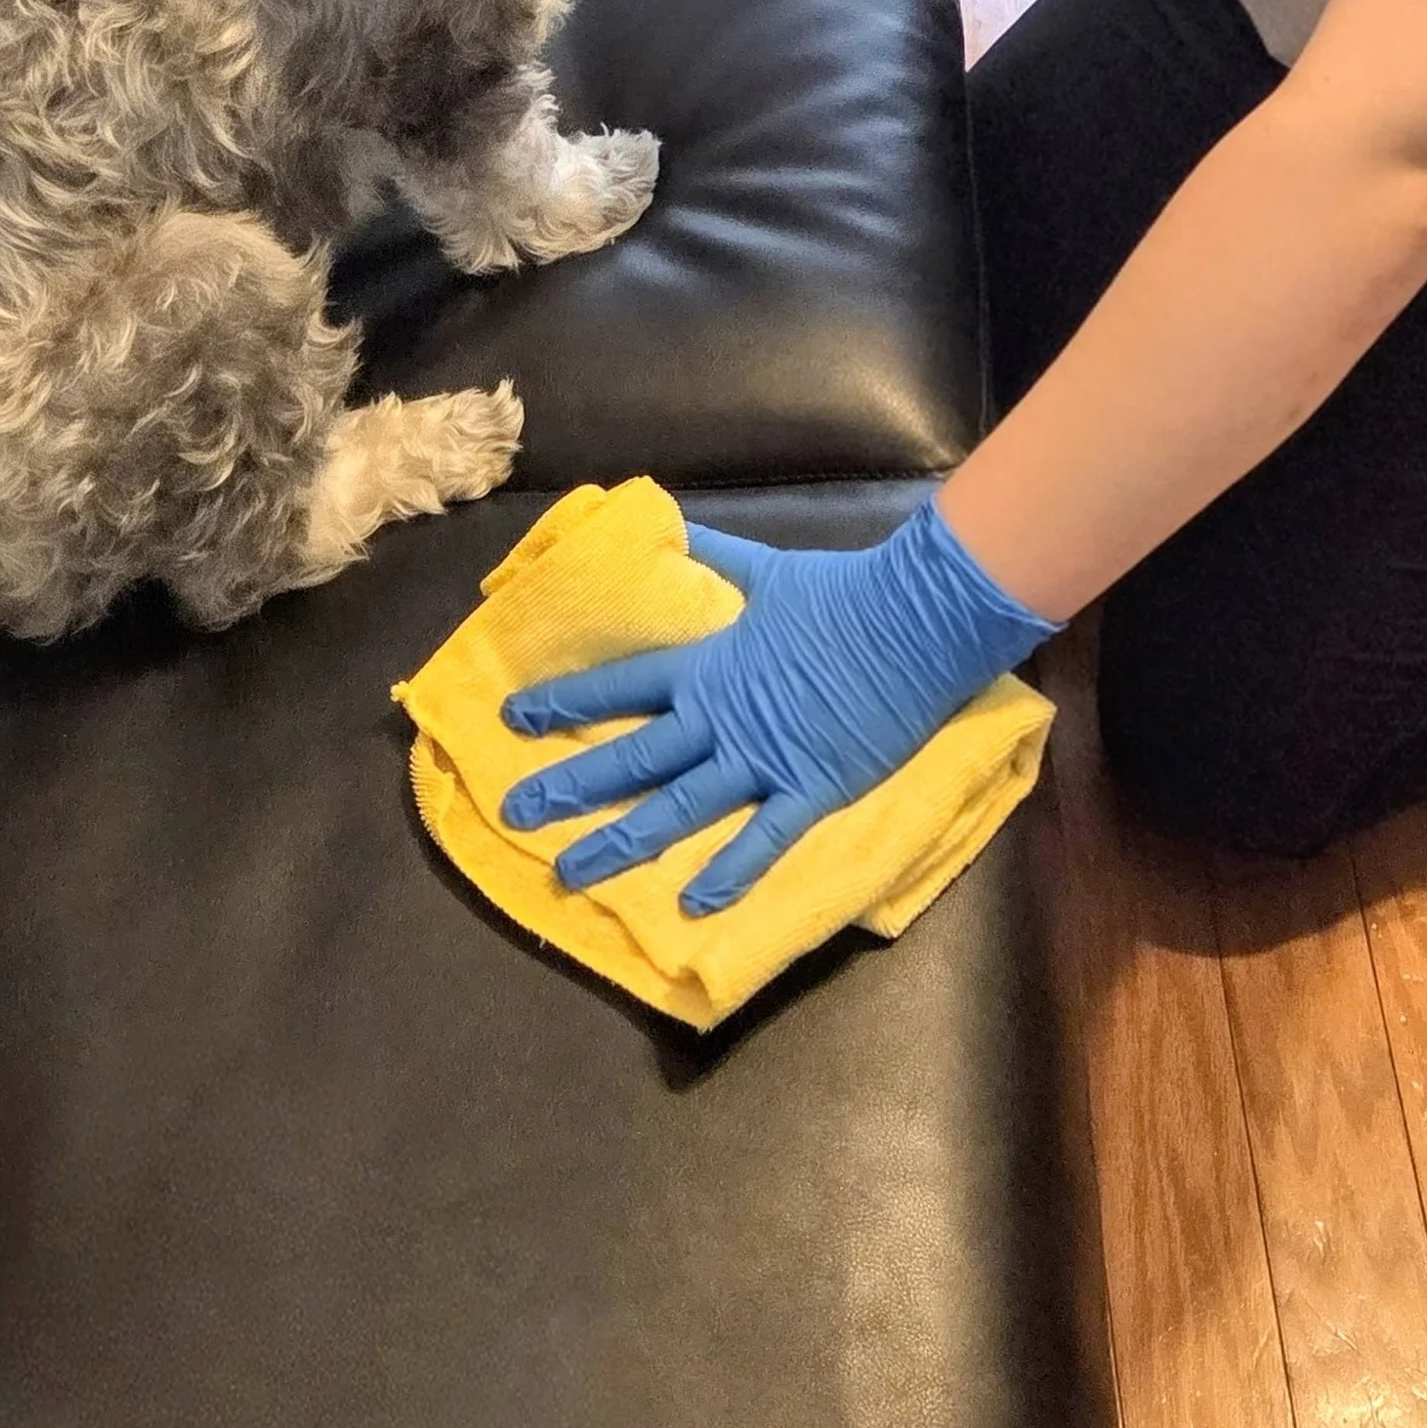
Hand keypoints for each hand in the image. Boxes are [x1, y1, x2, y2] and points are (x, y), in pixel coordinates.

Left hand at [496, 502, 1055, 914]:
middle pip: (632, 760)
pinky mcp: (809, 791)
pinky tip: (691, 904)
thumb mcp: (766, 569)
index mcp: (707, 667)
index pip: (620, 687)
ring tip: (570, 872)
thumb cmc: (841, 592)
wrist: (913, 622)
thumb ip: (714, 553)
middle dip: (569, 787)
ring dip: (620, 844)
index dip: (565, 702)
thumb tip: (672, 523)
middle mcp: (719, 721)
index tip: (516, 718)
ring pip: (676, 811)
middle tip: (513, 812)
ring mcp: (761, 761)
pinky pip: (761, 841)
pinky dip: (727, 873)